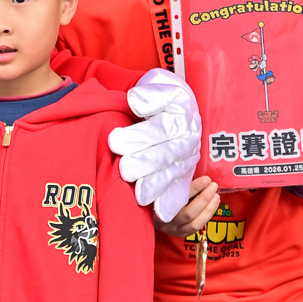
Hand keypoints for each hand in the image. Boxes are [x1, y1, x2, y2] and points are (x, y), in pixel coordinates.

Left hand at [109, 68, 201, 223]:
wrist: (172, 107)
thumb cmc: (158, 98)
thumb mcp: (158, 87)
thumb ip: (150, 95)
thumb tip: (135, 101)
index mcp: (181, 117)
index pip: (160, 128)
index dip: (139, 136)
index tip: (115, 142)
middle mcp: (187, 141)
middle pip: (166, 154)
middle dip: (145, 163)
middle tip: (126, 171)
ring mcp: (185, 161)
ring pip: (172, 175)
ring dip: (156, 186)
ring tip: (140, 195)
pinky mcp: (182, 177)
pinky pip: (179, 192)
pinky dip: (170, 203)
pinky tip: (160, 214)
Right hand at [154, 175, 219, 238]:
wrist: (149, 211)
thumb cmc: (158, 194)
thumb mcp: (164, 186)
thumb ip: (177, 183)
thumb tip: (195, 173)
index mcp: (156, 206)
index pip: (178, 197)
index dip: (194, 188)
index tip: (206, 179)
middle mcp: (163, 221)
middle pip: (188, 213)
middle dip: (204, 199)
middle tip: (213, 186)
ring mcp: (172, 229)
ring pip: (194, 224)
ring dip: (209, 209)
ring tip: (216, 196)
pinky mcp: (179, 233)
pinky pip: (196, 228)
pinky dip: (206, 216)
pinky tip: (212, 206)